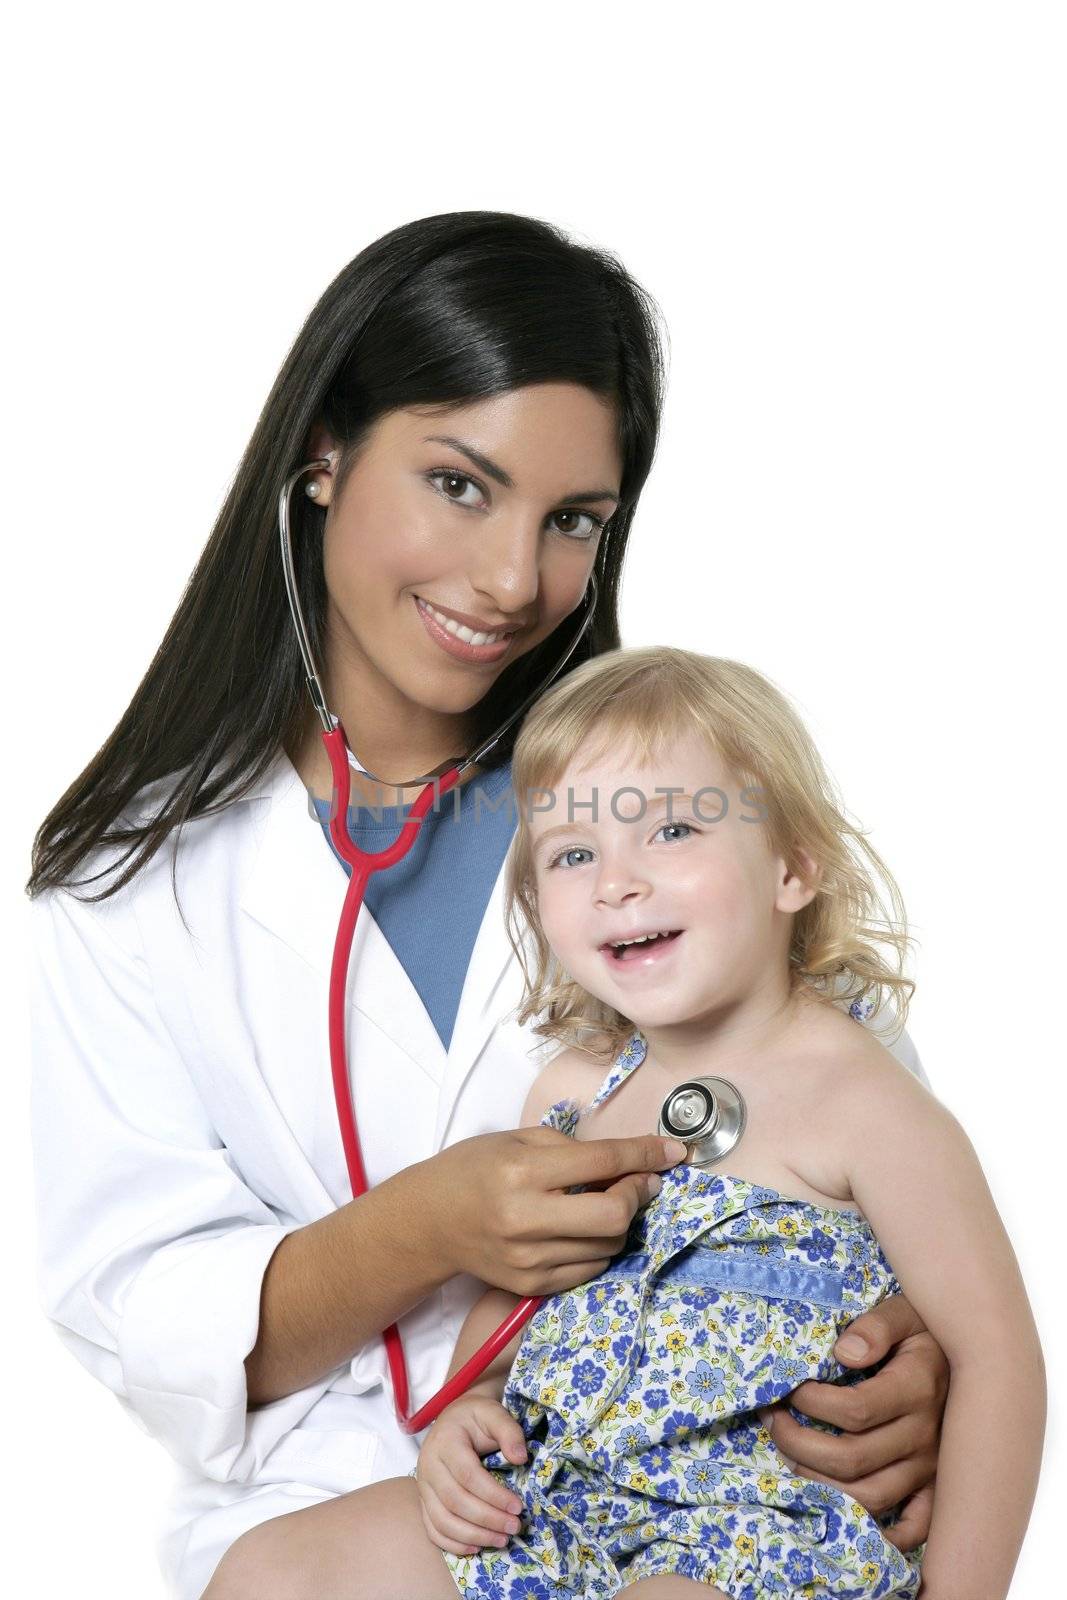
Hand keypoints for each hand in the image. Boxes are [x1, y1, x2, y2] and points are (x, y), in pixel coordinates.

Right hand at [414, 1126, 685, 1295]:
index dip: (645, 1156)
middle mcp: (526, 1218)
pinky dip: (599, 1248)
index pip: (601, 1163)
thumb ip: (572, 1150)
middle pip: (613, 1216)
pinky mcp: (530, 1286)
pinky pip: (589, 1270)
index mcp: (522, 1171)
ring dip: (620, 1223)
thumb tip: (629, 1163)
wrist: (429, 1223)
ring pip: (607, 1247)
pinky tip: (584, 1230)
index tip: (674, 1152)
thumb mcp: (517, 1139)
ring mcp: (528, 1259)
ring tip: (606, 1203)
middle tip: (640, 1182)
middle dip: (638, 1196)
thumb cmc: (474, 1168)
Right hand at [416, 1394, 528, 1555]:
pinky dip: (453, 1543)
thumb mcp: (494, 1413)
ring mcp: (423, 1485)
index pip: (468, 1475)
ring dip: (473, 1536)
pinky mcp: (424, 1500)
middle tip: (514, 1527)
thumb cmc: (476, 1418)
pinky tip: (477, 1547)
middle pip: (454, 1501)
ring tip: (501, 1540)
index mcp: (446, 1441)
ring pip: (442, 1520)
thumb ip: (509, 1431)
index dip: (493, 1495)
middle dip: (487, 1519)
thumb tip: (520, 1458)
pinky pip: (433, 1529)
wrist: (454, 1418)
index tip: (518, 1507)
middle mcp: (428, 1465)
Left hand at [758, 1292, 947, 1550]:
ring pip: (870, 1496)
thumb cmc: (928, 1329)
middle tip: (774, 1421)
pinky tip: (847, 1514)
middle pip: (852, 1459)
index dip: (810, 1404)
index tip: (786, 1390)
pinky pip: (913, 1526)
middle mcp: (925, 1435)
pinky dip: (881, 1532)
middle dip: (799, 1444)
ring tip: (790, 1457)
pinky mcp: (935, 1486)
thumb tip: (842, 1354)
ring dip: (820, 1483)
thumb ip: (874, 1327)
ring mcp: (931, 1467)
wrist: (976, 1354)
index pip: (853, 1410)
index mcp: (917, 1388)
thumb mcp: (904, 1311)